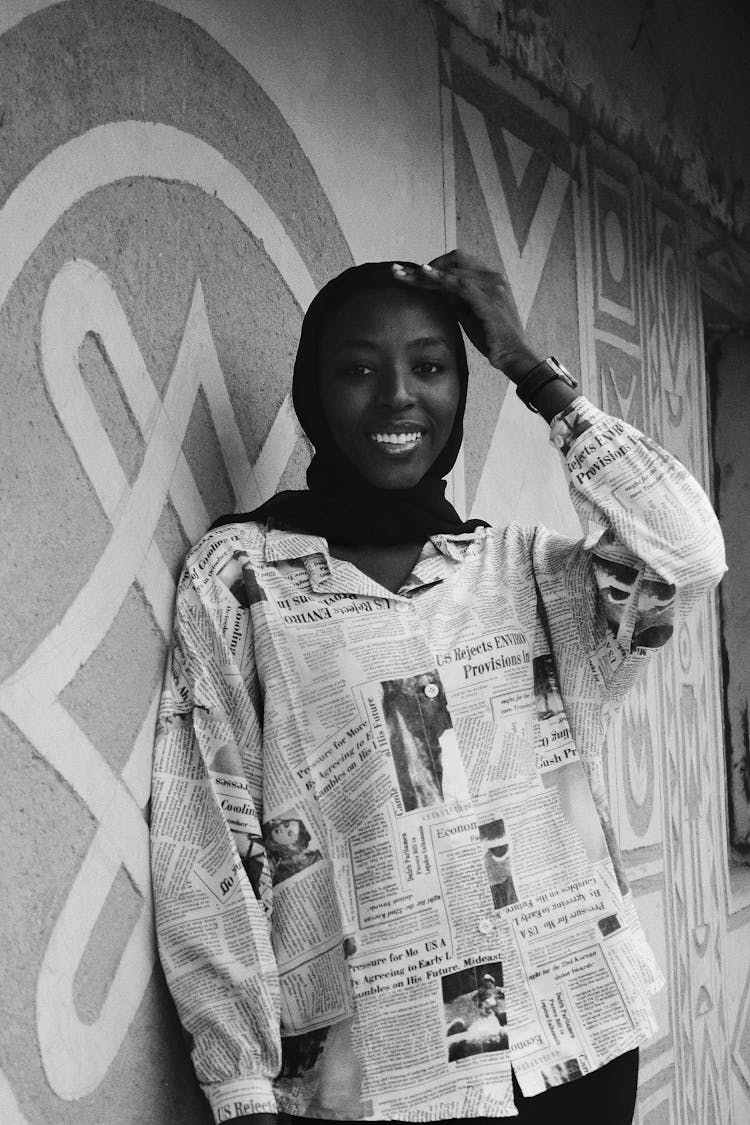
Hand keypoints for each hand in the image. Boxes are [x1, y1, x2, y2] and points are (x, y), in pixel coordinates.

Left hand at [392, 250, 541, 382]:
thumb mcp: (470, 314)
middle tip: (400, 273)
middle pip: (454, 260)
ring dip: (426, 273)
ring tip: (404, 275)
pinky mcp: (488, 300)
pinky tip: (424, 276)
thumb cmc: (492, 338)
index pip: (458, 262)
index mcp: (490, 278)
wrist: (514, 356)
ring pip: (453, 270)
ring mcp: (492, 287)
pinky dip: (441, 279)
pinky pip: (461, 284)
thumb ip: (456, 300)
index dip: (433, 265)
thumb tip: (435, 290)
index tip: (410, 273)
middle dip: (425, 266)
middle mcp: (493, 277)